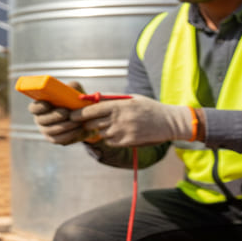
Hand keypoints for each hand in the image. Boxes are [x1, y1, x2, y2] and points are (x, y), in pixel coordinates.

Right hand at [28, 81, 95, 145]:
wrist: (87, 118)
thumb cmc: (76, 102)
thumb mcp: (75, 91)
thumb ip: (72, 87)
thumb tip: (71, 87)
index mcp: (41, 105)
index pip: (33, 108)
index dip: (39, 107)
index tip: (48, 104)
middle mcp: (40, 119)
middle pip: (42, 120)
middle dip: (55, 116)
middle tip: (67, 113)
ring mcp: (46, 130)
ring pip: (51, 130)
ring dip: (65, 126)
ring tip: (78, 121)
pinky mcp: (55, 139)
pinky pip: (59, 139)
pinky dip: (70, 134)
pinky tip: (79, 128)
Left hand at [70, 95, 192, 146]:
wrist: (169, 122)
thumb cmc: (148, 107)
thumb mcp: (130, 98)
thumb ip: (111, 99)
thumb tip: (92, 98)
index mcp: (118, 105)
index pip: (91, 110)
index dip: (79, 114)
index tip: (72, 115)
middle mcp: (118, 119)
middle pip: (91, 124)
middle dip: (86, 123)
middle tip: (87, 121)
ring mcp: (122, 132)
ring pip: (100, 133)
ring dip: (100, 130)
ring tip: (110, 125)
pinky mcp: (127, 142)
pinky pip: (110, 141)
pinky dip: (110, 138)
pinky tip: (118, 132)